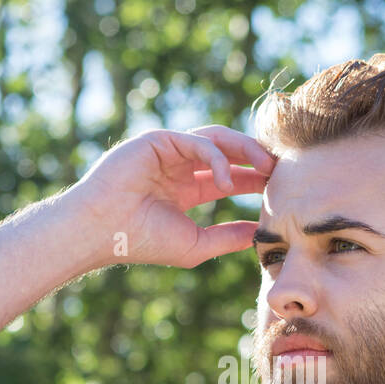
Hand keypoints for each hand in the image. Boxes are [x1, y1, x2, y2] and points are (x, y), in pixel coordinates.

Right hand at [65, 125, 276, 269]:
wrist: (102, 232)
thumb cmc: (142, 241)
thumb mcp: (196, 244)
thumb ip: (228, 237)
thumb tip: (261, 235)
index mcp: (184, 189)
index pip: (228, 176)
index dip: (255, 180)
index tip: (281, 188)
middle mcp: (177, 166)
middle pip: (227, 153)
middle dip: (256, 159)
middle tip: (282, 172)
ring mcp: (167, 150)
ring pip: (217, 139)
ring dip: (245, 150)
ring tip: (267, 168)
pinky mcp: (158, 140)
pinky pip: (197, 141)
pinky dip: (217, 159)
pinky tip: (228, 184)